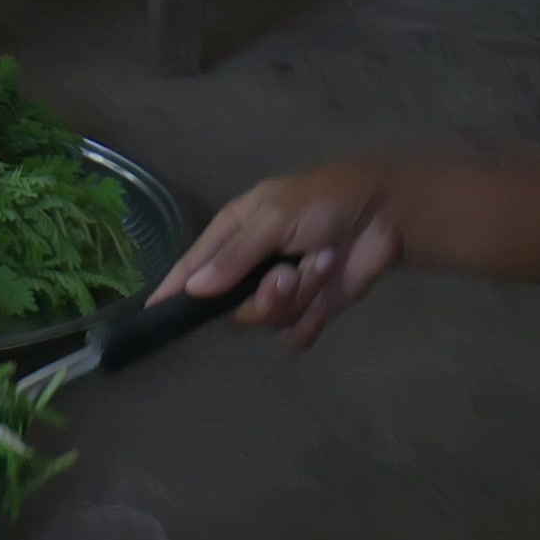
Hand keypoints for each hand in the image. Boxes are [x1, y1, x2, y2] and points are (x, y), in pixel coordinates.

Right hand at [153, 163, 408, 348]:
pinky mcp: (310, 311)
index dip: (174, 290)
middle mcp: (250, 267)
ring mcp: (280, 292)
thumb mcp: (275, 218)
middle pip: (231, 309)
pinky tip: (326, 299)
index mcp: (234, 234)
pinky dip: (310, 321)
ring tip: (321, 267)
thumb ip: (235, 256)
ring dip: (296, 299)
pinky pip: (293, 337)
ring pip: (264, 322)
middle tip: (288, 276)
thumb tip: (193, 290)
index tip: (154, 313)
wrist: (385, 215)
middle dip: (262, 299)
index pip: (193, 268)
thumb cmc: (325, 202)